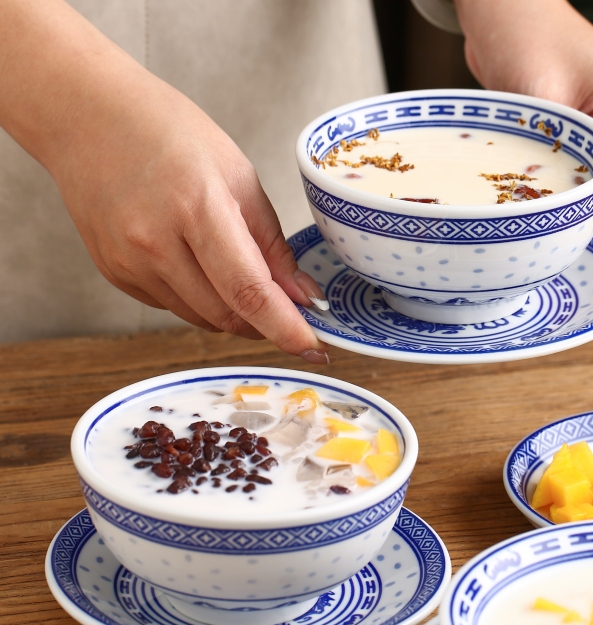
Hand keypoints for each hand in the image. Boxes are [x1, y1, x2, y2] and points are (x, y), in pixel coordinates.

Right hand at [0, 0, 330, 362]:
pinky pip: (173, 307)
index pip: (249, 291)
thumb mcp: (238, 176)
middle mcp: (156, 243)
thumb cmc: (168, 133)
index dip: (286, 328)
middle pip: (227, 316)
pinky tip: (196, 263)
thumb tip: (302, 296)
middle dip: (264, 323)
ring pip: (201, 319)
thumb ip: (272, 245)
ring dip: (233, 313)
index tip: (313, 348)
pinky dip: (199, 300)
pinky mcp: (115, 274)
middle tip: (285, 308)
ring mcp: (129, 263)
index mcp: (196, 209)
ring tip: (237, 273)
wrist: (87, 116)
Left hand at [454, 0, 592, 259]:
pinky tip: (556, 226)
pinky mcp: (579, 133)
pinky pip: (581, 176)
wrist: (504, 6)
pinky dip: (572, 200)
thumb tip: (551, 207)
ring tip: (571, 256)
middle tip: (589, 267)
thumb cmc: (524, 34)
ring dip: (591, 217)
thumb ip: (551, 150)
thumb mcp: (538, 97)